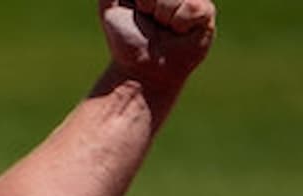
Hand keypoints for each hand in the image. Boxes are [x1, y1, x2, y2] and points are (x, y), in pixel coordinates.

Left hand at [99, 0, 216, 87]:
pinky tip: (176, 32)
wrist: (138, 66)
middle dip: (147, 1)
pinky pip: (189, 8)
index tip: (141, 10)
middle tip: (146, 15)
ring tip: (161, 26)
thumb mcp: (112, 1)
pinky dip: (176, 22)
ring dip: (160, 13)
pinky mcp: (206, 13)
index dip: (144, 1)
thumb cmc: (125, 34)